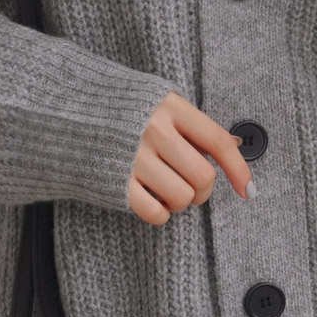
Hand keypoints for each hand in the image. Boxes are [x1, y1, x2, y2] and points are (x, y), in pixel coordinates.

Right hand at [128, 97, 253, 228]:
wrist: (68, 111)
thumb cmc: (122, 109)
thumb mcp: (159, 103)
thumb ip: (190, 124)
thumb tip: (232, 148)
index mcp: (170, 107)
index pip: (217, 142)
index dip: (239, 169)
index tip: (248, 190)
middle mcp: (154, 131)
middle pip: (202, 176)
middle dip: (203, 190)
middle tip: (192, 186)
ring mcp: (133, 157)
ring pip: (181, 197)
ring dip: (180, 201)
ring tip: (167, 190)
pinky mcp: (116, 182)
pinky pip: (155, 212)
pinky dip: (160, 213)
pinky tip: (152, 199)